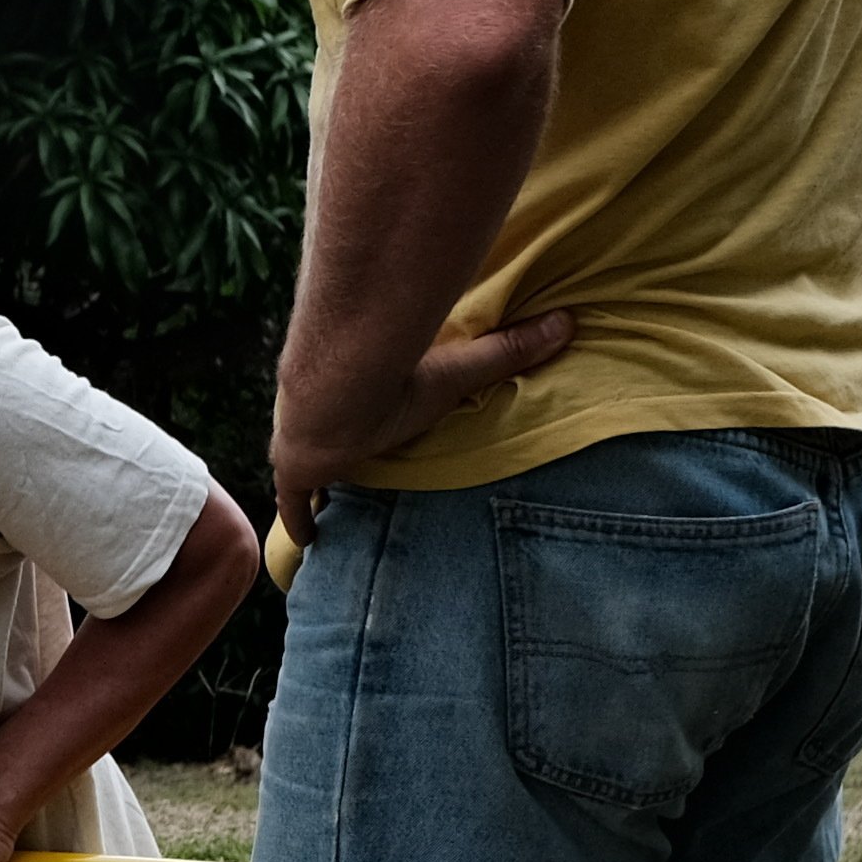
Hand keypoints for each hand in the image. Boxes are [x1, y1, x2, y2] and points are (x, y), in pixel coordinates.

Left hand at [270, 309, 576, 534]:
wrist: (337, 387)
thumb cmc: (395, 371)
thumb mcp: (458, 371)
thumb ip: (508, 350)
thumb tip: (568, 322)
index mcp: (360, 391)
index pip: (362, 403)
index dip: (364, 414)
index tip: (371, 422)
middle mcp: (326, 414)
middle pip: (330, 431)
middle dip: (335, 443)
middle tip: (349, 459)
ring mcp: (303, 445)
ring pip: (308, 462)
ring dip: (317, 478)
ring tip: (328, 502)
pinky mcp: (294, 471)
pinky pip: (293, 502)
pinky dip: (299, 519)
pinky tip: (309, 539)